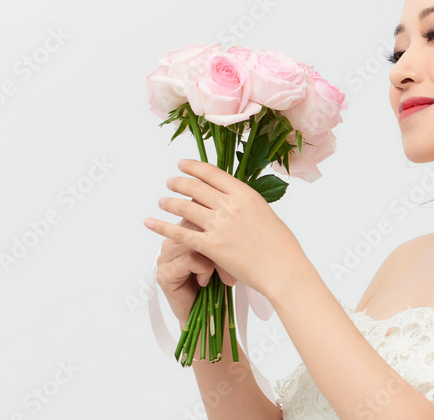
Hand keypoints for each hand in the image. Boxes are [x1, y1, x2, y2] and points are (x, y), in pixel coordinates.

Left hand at [145, 159, 308, 298]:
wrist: (283, 270)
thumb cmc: (282, 246)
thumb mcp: (266, 213)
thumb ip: (246, 204)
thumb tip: (232, 199)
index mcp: (246, 194)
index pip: (212, 173)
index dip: (193, 166)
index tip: (183, 164)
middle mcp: (230, 205)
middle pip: (195, 187)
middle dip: (178, 182)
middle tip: (170, 181)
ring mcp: (219, 226)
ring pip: (184, 208)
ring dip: (169, 203)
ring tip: (162, 201)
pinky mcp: (211, 246)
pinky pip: (180, 234)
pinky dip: (162, 227)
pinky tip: (151, 223)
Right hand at [155, 216, 236, 325]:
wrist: (209, 316)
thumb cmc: (219, 284)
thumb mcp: (224, 254)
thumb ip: (221, 234)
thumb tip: (236, 215)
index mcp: (182, 232)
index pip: (196, 212)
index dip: (216, 222)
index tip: (233, 237)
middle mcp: (171, 242)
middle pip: (194, 226)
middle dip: (217, 243)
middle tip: (232, 262)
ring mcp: (165, 257)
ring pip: (192, 242)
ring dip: (213, 260)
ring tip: (220, 276)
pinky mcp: (164, 273)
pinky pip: (189, 260)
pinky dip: (204, 270)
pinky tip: (205, 281)